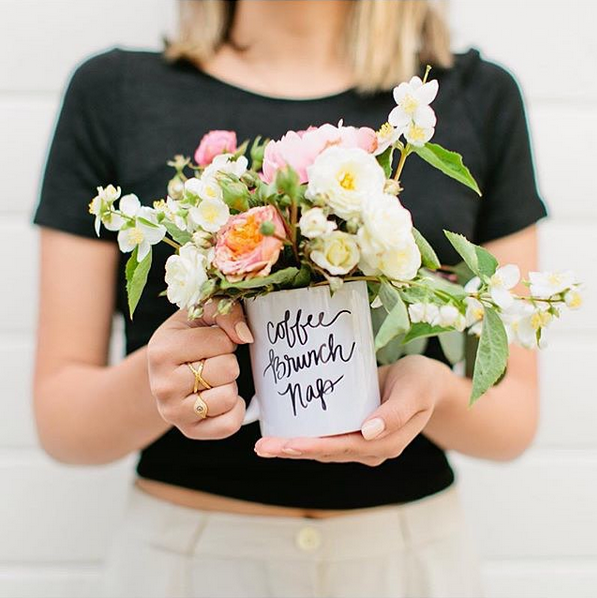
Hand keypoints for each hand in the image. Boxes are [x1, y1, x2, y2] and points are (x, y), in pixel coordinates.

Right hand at [147, 302, 253, 439]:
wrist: (166, 369)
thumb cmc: (188, 335)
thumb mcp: (200, 313)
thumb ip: (224, 311)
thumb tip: (245, 336)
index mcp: (161, 351)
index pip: (222, 342)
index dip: (225, 338)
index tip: (208, 340)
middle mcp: (162, 385)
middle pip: (228, 370)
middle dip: (228, 361)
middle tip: (210, 360)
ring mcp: (174, 412)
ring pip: (229, 397)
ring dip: (229, 384)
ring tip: (212, 378)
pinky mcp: (190, 431)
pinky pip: (230, 424)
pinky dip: (235, 409)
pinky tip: (220, 396)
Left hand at [254, 355, 452, 465]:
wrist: (427, 381)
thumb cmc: (421, 382)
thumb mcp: (414, 391)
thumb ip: (395, 412)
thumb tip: (368, 431)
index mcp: (387, 443)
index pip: (343, 448)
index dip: (313, 447)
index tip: (286, 444)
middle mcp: (371, 448)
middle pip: (326, 453)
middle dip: (292, 451)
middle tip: (261, 447)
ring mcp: (362, 442)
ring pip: (323, 449)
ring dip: (293, 448)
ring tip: (264, 444)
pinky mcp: (354, 430)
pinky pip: (326, 438)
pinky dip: (304, 437)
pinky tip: (283, 431)